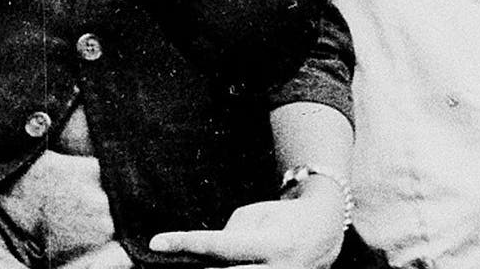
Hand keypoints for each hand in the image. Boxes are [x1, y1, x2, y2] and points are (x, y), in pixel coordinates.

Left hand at [149, 190, 344, 268]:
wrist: (324, 234)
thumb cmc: (280, 218)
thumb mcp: (253, 216)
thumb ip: (225, 237)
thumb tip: (198, 256)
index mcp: (270, 246)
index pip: (218, 246)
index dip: (184, 243)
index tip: (155, 243)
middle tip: (158, 261)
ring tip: (194, 258)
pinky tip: (209, 264)